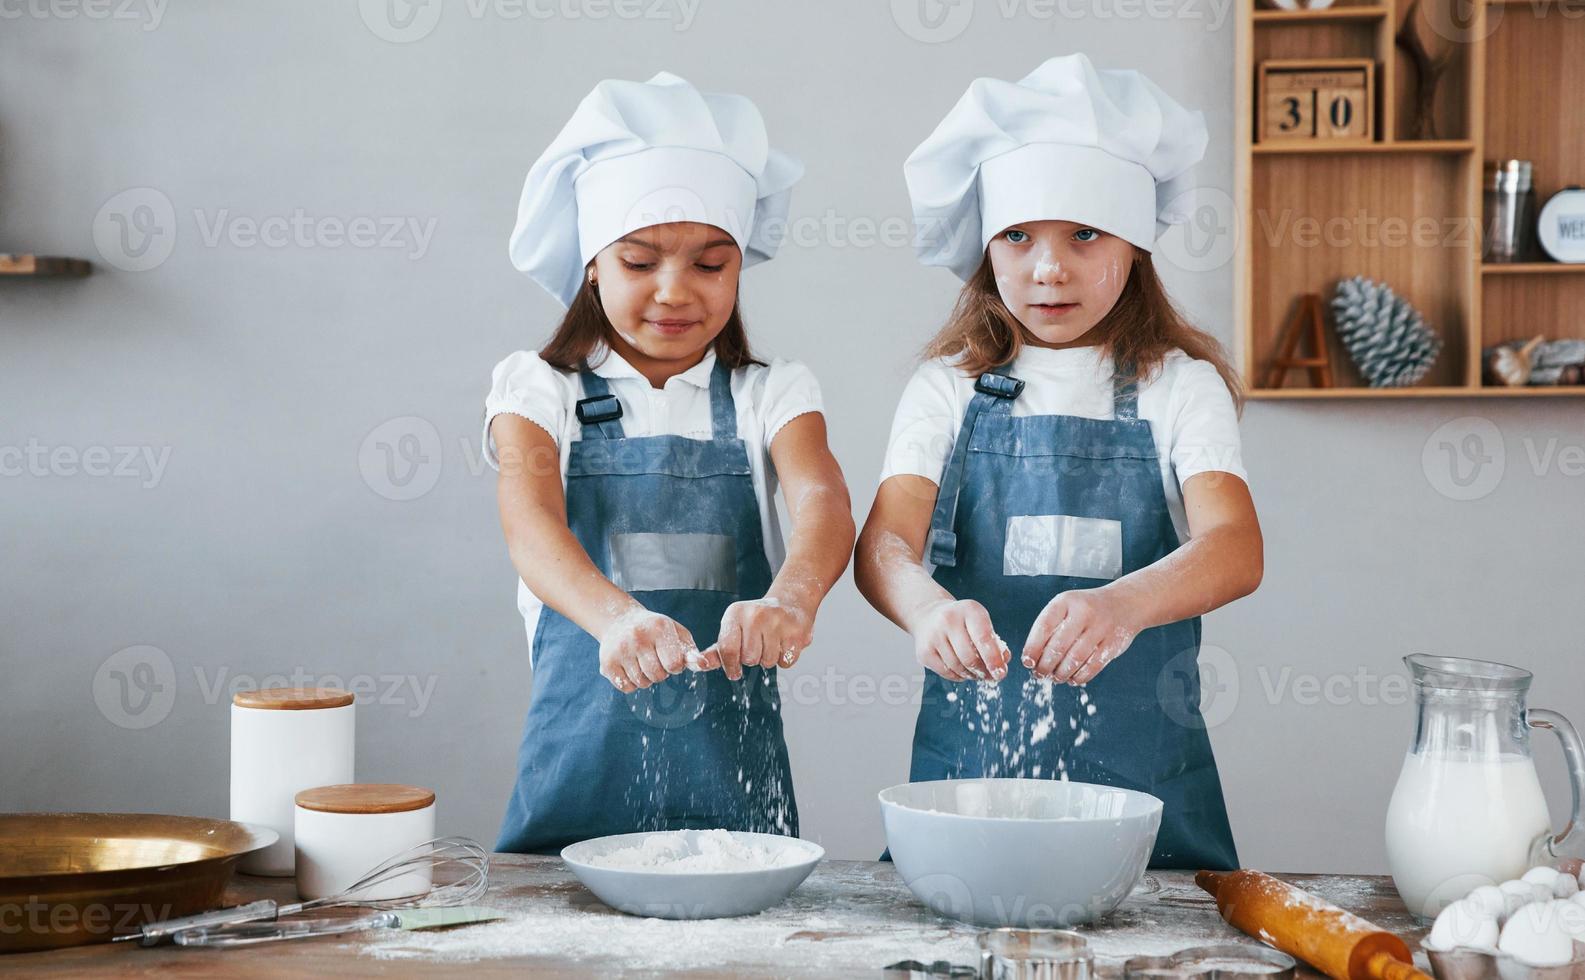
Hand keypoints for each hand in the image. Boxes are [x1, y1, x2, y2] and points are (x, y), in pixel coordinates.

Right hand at [598, 608, 704, 692]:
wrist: (620, 621)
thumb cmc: (656, 631)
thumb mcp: (676, 634)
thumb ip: (691, 651)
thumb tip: (704, 665)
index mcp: (659, 628)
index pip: (675, 664)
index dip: (675, 666)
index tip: (670, 657)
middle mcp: (638, 637)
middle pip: (658, 676)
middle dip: (661, 672)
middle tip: (654, 658)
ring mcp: (620, 650)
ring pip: (642, 683)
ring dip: (646, 678)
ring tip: (642, 661)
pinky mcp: (606, 663)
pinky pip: (627, 688)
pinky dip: (631, 683)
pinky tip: (630, 667)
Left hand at [700, 598, 812, 680]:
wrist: (789, 602)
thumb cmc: (757, 620)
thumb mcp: (734, 628)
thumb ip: (718, 649)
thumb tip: (702, 664)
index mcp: (735, 613)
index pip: (727, 649)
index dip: (730, 666)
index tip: (734, 672)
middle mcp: (756, 615)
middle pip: (748, 659)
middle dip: (753, 658)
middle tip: (758, 645)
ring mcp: (777, 622)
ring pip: (767, 662)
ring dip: (769, 658)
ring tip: (772, 642)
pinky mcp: (796, 632)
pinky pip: (785, 662)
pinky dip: (784, 658)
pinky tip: (784, 643)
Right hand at [910, 598, 1008, 682]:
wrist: (929, 616)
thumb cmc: (961, 622)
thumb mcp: (980, 623)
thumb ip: (994, 642)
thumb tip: (1003, 663)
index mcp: (969, 610)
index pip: (984, 639)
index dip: (994, 660)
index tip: (1001, 673)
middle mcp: (948, 620)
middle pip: (970, 657)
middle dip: (983, 671)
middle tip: (989, 676)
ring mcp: (933, 635)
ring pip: (958, 667)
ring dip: (970, 675)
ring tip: (975, 672)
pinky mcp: (924, 651)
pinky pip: (946, 672)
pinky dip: (958, 676)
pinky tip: (961, 671)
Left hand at [1022, 588, 1141, 684]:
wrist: (1125, 603)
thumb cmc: (1087, 609)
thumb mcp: (1067, 606)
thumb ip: (1050, 627)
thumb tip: (1033, 658)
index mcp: (1066, 602)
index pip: (1044, 626)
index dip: (1033, 647)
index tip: (1027, 662)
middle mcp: (1083, 612)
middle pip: (1058, 646)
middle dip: (1045, 665)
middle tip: (1039, 674)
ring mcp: (1100, 628)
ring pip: (1075, 658)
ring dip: (1061, 673)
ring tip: (1055, 678)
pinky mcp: (1113, 643)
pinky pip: (1093, 665)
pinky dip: (1080, 676)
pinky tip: (1072, 679)